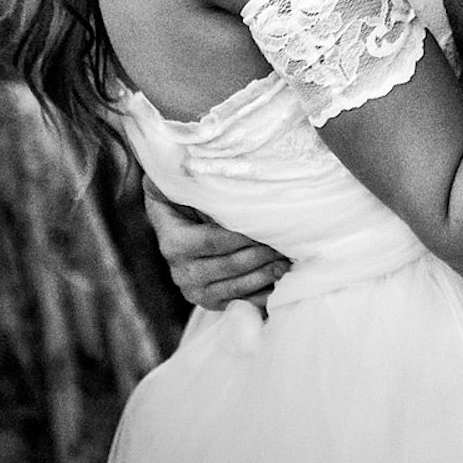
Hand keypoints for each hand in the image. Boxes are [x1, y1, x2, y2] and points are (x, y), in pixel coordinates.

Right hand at [145, 181, 287, 311]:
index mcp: (173, 242)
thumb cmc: (190, 195)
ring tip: (289, 259)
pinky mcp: (209, 302)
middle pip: (231, 265)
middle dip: (263, 253)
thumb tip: (204, 159)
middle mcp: (181, 272)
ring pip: (239, 287)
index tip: (272, 223)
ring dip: (268, 274)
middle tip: (289, 242)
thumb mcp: (185, 182)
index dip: (244, 234)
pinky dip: (264, 294)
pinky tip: (281, 280)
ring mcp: (194, 290)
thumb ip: (194, 177)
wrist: (180, 222)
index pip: (214, 240)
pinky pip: (241, 303)